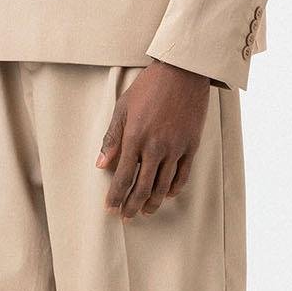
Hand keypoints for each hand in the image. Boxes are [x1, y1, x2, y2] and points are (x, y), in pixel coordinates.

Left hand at [95, 60, 210, 217]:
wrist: (183, 73)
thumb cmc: (149, 87)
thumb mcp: (123, 108)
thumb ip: (112, 138)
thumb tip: (101, 164)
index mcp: (135, 137)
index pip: (123, 177)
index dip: (115, 197)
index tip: (110, 209)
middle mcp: (155, 147)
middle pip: (142, 187)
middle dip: (132, 206)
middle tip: (126, 217)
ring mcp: (175, 148)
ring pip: (162, 186)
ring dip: (152, 203)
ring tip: (145, 211)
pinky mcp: (190, 146)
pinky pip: (182, 175)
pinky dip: (173, 189)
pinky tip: (165, 195)